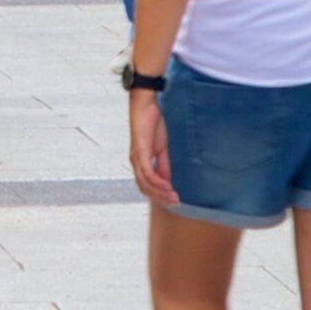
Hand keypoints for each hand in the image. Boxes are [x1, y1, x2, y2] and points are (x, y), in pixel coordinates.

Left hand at [128, 90, 174, 206]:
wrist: (145, 106)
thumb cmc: (152, 124)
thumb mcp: (161, 148)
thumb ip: (163, 165)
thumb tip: (168, 181)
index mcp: (139, 162)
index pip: (146, 186)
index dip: (158, 195)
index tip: (173, 200)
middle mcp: (135, 162)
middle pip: (144, 188)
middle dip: (160, 198)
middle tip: (175, 203)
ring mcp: (136, 158)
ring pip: (145, 183)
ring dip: (160, 193)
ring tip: (173, 198)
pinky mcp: (139, 152)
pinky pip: (148, 172)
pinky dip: (157, 182)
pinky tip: (168, 187)